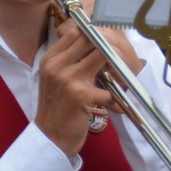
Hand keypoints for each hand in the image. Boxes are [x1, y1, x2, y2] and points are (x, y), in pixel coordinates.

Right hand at [33, 20, 115, 157]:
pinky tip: (118, 107)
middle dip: (108, 46)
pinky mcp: (81, 95)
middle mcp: (56, 65)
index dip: (93, 33)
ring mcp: (68, 79)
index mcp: (49, 60)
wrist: (50, 138)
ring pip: (102, 56)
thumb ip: (68, 62)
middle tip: (118, 59)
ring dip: (116, 66)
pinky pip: (109, 89)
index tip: (106, 42)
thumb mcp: (54, 80)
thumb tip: (95, 44)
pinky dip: (117, 99)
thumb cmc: (56, 109)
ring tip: (121, 77)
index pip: (75, 32)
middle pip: (89, 40)